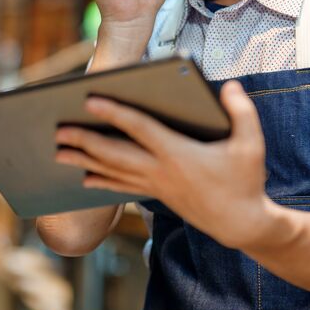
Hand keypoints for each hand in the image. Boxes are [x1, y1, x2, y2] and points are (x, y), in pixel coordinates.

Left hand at [54, 81, 278, 248]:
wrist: (242, 224)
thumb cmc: (245, 180)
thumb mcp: (251, 144)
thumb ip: (241, 111)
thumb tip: (230, 86)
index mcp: (179, 154)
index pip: (139, 128)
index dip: (114, 112)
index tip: (89, 99)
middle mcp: (161, 171)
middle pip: (114, 153)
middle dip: (84, 141)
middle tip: (58, 130)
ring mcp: (155, 185)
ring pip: (112, 171)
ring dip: (84, 161)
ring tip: (58, 151)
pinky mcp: (157, 195)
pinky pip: (122, 187)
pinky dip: (101, 181)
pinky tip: (84, 178)